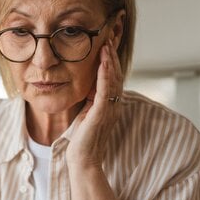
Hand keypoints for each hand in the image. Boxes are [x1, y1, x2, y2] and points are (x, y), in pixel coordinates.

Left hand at [66, 35, 123, 169]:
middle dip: (112, 57)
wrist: (83, 160)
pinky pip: (105, 90)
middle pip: (116, 76)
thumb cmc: (83, 141)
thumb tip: (88, 86)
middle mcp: (114, 106)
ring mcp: (110, 109)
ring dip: (110, 61)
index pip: (112, 79)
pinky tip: (103, 63)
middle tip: (108, 39)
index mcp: (110, 106)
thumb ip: (90, 101)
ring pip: (113, 80)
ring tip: (106, 45)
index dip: (111, 63)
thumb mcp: (86, 114)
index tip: (106, 47)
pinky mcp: (102, 113)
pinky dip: (105, 75)